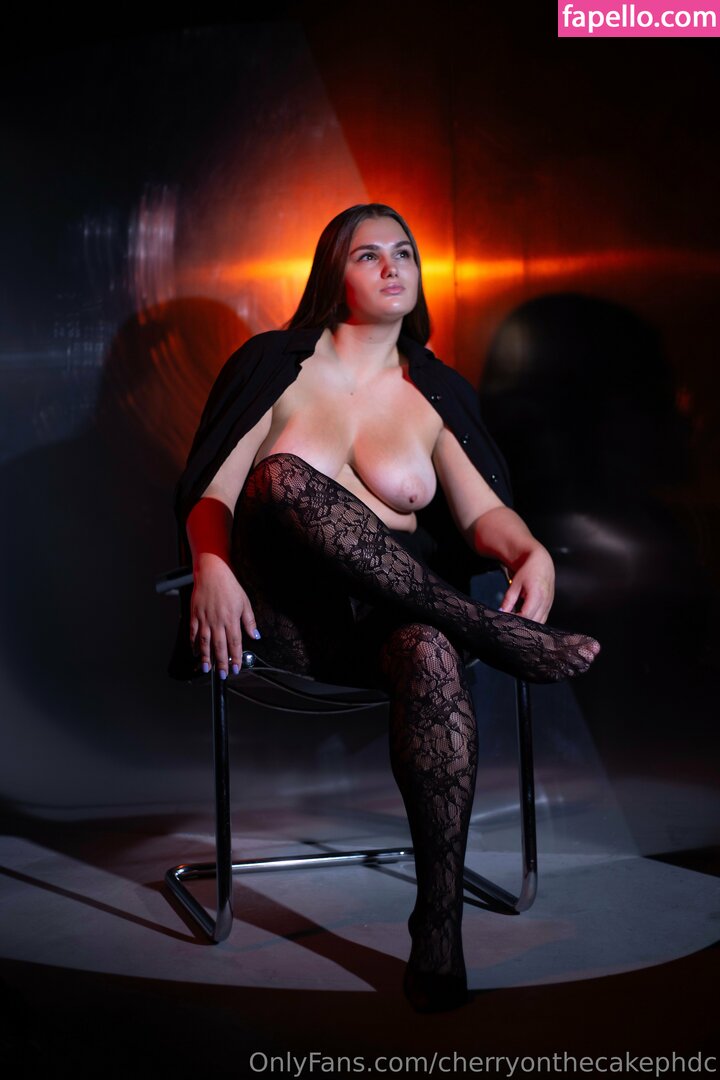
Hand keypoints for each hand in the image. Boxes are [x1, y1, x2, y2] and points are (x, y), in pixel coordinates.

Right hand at [189, 553, 259, 677]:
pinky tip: (195, 652)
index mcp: (231, 619)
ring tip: (206, 669)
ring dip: (206, 657)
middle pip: (219, 646)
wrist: (212, 573)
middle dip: (222, 663)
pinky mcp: (195, 615)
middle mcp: (218, 621)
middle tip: (222, 675)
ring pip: (204, 642)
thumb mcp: (245, 602)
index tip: (236, 668)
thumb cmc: (229, 586)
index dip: (236, 658)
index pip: (235, 643)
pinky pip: (192, 632)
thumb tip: (255, 635)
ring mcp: (205, 619)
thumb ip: (249, 621)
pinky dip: (193, 644)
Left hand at [499, 544, 554, 622]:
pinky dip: (534, 622)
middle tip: (509, 624)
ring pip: (540, 623)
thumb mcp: (515, 584)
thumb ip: (508, 599)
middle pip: (534, 622)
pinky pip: (543, 619)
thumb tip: (501, 612)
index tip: (506, 621)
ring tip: (516, 623)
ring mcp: (549, 605)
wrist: (541, 562)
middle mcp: (545, 601)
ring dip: (528, 626)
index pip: (526, 615)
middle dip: (521, 625)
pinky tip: (525, 620)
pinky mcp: (549, 606)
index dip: (516, 620)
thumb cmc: (528, 570)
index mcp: (537, 594)